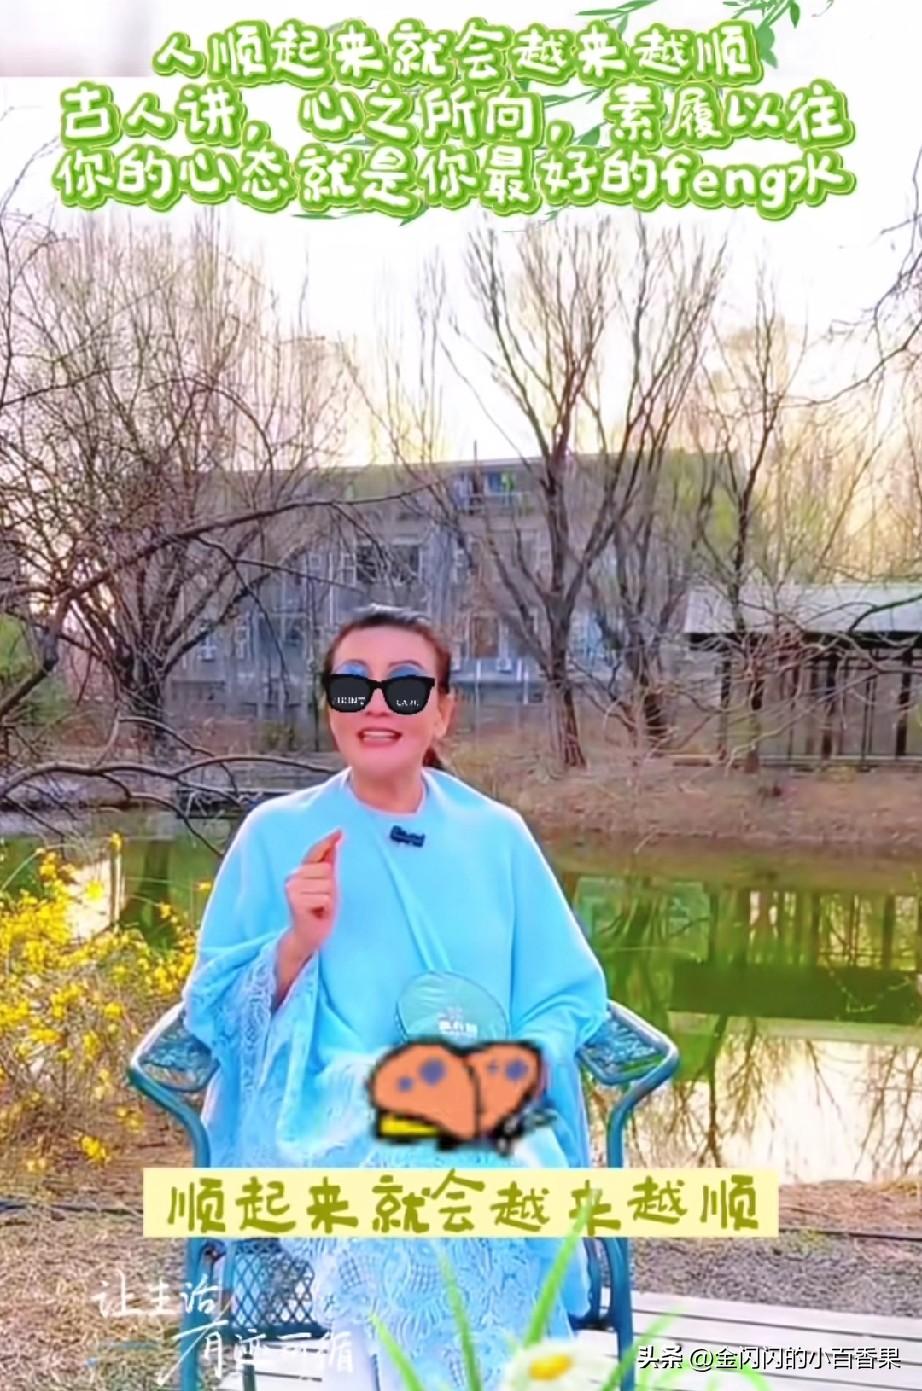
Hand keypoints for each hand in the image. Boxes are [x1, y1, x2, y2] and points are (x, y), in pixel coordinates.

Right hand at [284, 829, 342, 955]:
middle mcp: (292, 877)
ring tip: (320, 907)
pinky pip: (326, 898)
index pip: (314, 852)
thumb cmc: (319, 907)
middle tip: (322, 900)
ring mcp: (292, 889)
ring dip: (329, 899)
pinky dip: (327, 908)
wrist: (309, 934)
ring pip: (328, 885)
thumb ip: (329, 860)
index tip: (341, 831)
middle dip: (331, 887)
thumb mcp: (327, 882)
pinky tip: (318, 913)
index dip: (327, 842)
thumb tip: (338, 835)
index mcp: (299, 870)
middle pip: (327, 870)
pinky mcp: (296, 902)